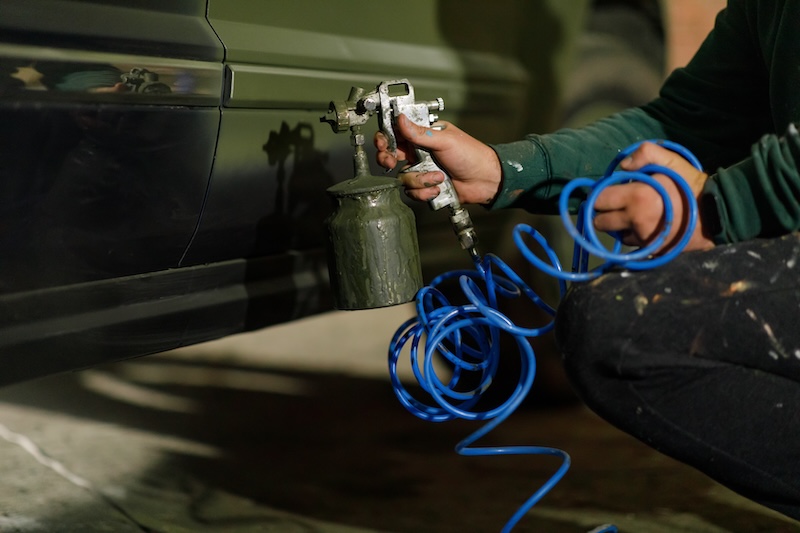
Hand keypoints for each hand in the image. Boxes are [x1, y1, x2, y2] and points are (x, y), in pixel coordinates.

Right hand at [374, 114, 502, 204]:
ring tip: (437, 177)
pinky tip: (438, 187)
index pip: (396, 134)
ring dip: (419, 179)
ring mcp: (421, 170)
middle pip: (390, 156)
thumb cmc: (471, 155)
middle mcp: (419, 152)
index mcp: (423, 136)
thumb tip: (400, 119)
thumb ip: (420, 133)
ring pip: (402, 177)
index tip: (382, 144)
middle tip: (393, 162)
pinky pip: (412, 192)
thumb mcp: (444, 140)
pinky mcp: (425, 186)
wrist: (485, 181)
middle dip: (389, 160)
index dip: (384, 138)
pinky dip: (424, 192)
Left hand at [592, 141, 714, 252]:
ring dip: (621, 226)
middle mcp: (635, 222)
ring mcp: (643, 239)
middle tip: (619, 205)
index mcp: (636, 197)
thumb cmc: (692, 186)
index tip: (611, 191)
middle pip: (600, 222)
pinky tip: (647, 226)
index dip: (602, 195)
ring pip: (617, 234)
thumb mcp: (672, 161)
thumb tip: (623, 165)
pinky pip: (633, 244)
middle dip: (606, 213)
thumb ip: (645, 154)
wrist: (717, 214)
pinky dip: (635, 236)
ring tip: (637, 215)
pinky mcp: (651, 251)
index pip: (598, 200)